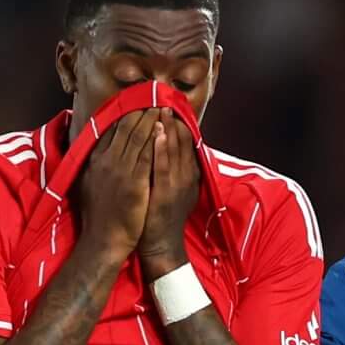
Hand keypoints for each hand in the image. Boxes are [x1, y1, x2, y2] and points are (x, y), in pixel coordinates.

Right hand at [73, 111, 155, 264]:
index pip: (110, 128)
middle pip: (125, 126)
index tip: (135, 101)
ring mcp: (120, 170)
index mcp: (94, 160)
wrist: (103, 241)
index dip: (124, 113)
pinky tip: (165, 129)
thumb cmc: (97, 216)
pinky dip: (156, 139)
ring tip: (162, 105)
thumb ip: (93, 165)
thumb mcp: (87, 184)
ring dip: (151, 118)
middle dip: (140, 109)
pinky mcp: (134, 181)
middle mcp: (105, 160)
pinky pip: (148, 153)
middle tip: (153, 95)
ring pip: (138, 136)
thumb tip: (95, 149)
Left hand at [138, 114, 199, 275]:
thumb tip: (162, 148)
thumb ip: (169, 170)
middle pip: (181, 141)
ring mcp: (177, 185)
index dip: (177, 122)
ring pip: (174, 149)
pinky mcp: (165, 194)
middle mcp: (186, 177)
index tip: (168, 104)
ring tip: (162, 107)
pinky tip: (158, 133)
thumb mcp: (169, 189)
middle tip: (163, 97)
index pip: (184, 142)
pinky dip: (162, 148)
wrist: (160, 247)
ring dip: (168, 126)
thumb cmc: (159, 217)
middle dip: (172, 118)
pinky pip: (163, 166)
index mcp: (187, 174)